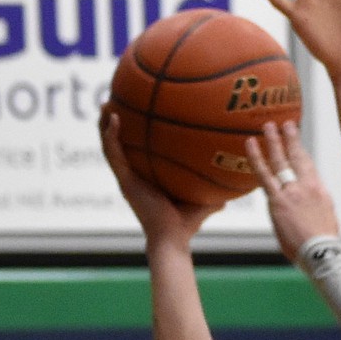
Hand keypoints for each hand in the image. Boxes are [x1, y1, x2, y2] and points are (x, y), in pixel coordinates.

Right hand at [99, 107, 219, 243]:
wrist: (172, 239)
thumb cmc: (186, 224)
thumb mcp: (203, 200)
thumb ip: (214, 192)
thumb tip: (234, 187)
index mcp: (146, 179)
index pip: (136, 153)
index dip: (133, 135)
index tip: (137, 114)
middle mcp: (133, 176)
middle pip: (118, 146)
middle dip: (114, 125)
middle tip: (116, 101)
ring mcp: (127, 178)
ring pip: (109, 147)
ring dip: (106, 125)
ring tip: (107, 103)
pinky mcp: (125, 181)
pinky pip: (113, 153)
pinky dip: (111, 135)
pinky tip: (115, 118)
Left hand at [245, 120, 339, 262]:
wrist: (322, 253)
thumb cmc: (323, 245)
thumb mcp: (326, 222)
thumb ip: (315, 209)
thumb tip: (309, 209)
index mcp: (319, 191)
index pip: (308, 167)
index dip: (301, 152)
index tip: (296, 142)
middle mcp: (307, 186)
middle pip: (298, 157)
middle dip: (291, 139)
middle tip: (285, 124)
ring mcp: (293, 191)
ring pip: (282, 160)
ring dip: (274, 141)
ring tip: (268, 126)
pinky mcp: (279, 200)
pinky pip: (264, 174)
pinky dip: (256, 157)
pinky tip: (250, 144)